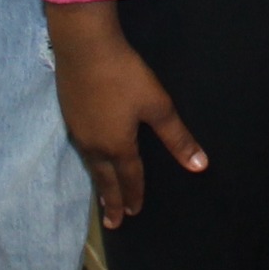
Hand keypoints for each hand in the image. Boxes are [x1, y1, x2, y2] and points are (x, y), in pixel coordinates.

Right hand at [46, 0, 206, 226]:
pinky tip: (89, 157)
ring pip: (90, 165)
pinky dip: (89, 163)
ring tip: (102, 196)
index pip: (129, 177)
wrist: (84, 46)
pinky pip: (81, 149)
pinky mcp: (68, 114)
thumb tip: (199, 166)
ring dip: (98, 183)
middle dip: (112, 201)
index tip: (135, 212)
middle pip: (105, 179)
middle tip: (114, 223)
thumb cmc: (125, 75)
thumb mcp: (157, 106)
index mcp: (118, 145)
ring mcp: (78, 130)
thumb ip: (177, 137)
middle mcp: (95, 144)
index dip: (134, 195)